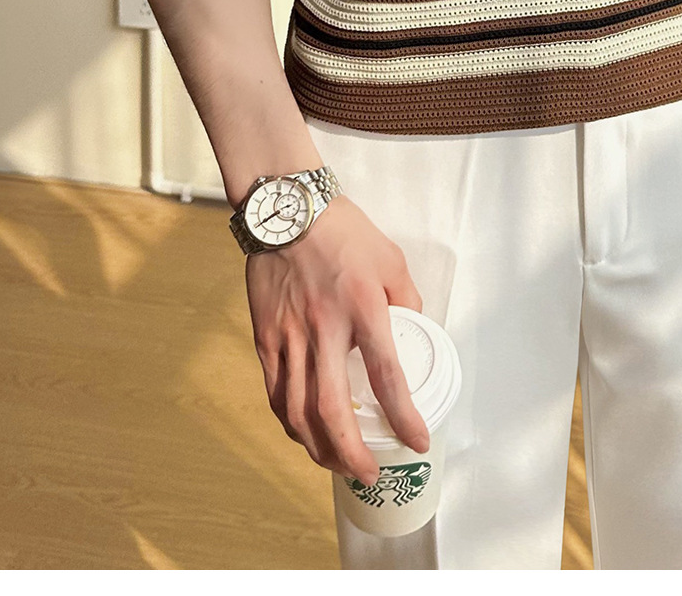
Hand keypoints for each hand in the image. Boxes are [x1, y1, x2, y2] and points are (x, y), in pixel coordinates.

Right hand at [245, 194, 429, 485]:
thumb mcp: (390, 259)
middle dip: (351, 453)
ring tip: (336, 463)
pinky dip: (289, 422)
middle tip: (367, 474)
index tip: (416, 442)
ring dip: (318, 448)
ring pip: (297, 411)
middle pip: (333, 410)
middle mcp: (324, 327)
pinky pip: (275, 392)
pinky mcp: (265, 336)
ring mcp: (289, 335)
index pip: (387, 376)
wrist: (286, 207)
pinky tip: (303, 433)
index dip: (403, 416)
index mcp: (362, 307)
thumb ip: (406, 299)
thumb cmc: (342, 231)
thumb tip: (416, 332)